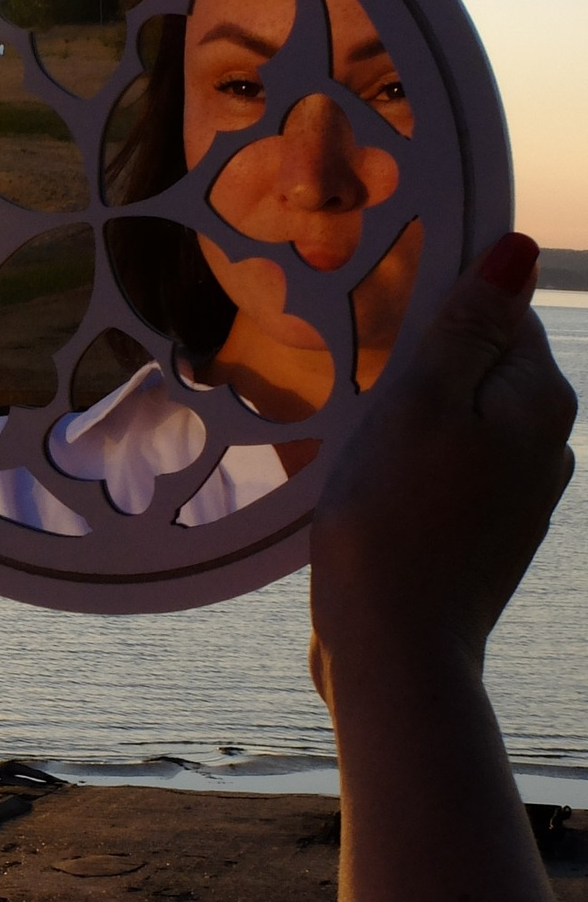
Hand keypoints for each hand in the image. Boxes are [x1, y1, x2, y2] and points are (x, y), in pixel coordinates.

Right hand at [309, 234, 575, 698]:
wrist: (394, 650)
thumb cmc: (392, 521)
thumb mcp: (418, 403)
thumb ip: (466, 326)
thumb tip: (517, 250)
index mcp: (539, 402)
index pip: (498, 314)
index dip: (433, 315)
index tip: (378, 342)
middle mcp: (546, 447)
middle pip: (477, 371)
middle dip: (417, 372)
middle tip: (357, 399)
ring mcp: (518, 499)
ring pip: (457, 426)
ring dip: (405, 426)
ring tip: (354, 452)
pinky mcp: (483, 539)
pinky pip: (444, 477)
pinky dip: (405, 474)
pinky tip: (367, 496)